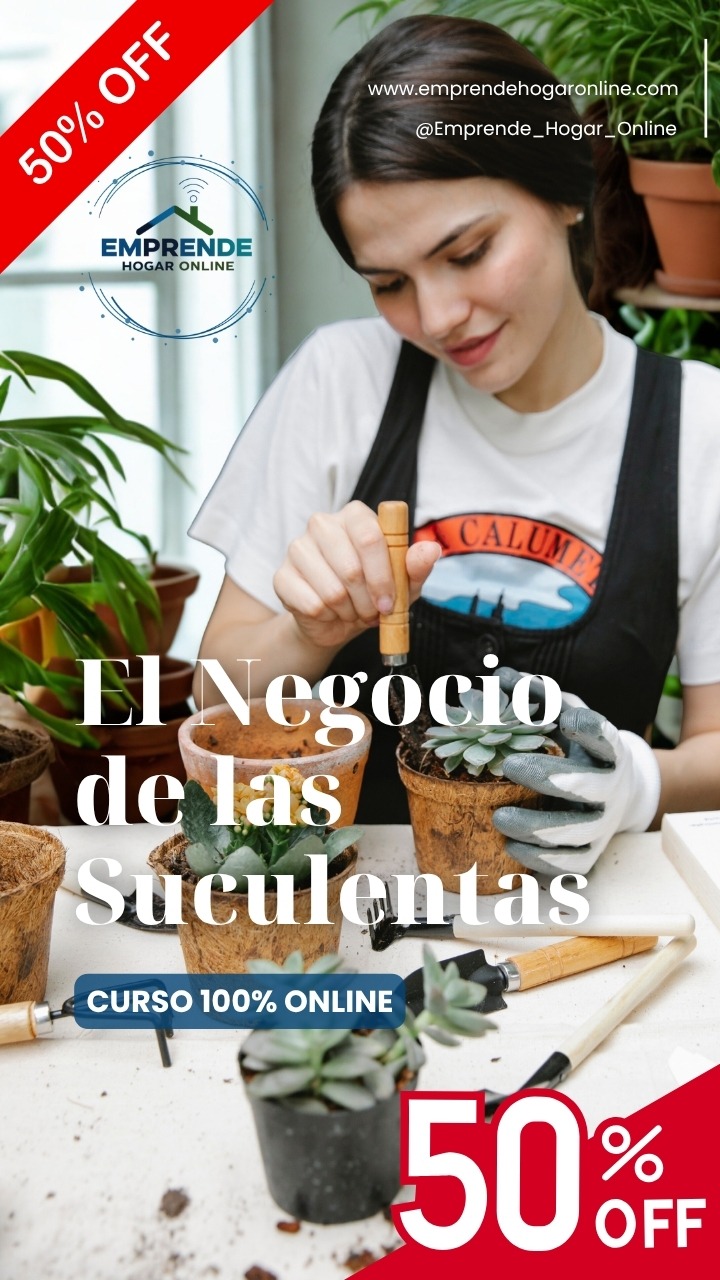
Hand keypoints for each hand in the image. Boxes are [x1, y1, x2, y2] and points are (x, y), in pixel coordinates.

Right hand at [273, 500, 441, 651]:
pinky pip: (312, 604)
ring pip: (332, 590)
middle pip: (351, 567)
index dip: (383, 576)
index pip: (370, 537)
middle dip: (367, 600)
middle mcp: (322, 524)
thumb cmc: (373, 593)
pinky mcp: (281, 575)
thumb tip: (430, 550)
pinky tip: (329, 612)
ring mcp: (298, 547)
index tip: (390, 602)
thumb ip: (416, 566)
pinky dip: (327, 617)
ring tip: (352, 610)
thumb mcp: (403, 583)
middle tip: (372, 611)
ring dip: (349, 611)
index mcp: (355, 516)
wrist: (335, 620)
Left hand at [492, 669, 660, 874]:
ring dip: (537, 827)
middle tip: (509, 765)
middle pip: (589, 787)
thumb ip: (539, 696)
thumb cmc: (581, 746)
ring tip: (499, 817)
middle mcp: (612, 788)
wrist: (618, 791)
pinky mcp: (592, 852)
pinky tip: (511, 848)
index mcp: (609, 750)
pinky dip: (542, 861)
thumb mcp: (568, 715)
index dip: (590, 728)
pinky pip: (572, 864)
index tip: (568, 719)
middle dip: (549, 777)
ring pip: (577, 832)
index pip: (607, 737)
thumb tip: (500, 676)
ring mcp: (604, 823)